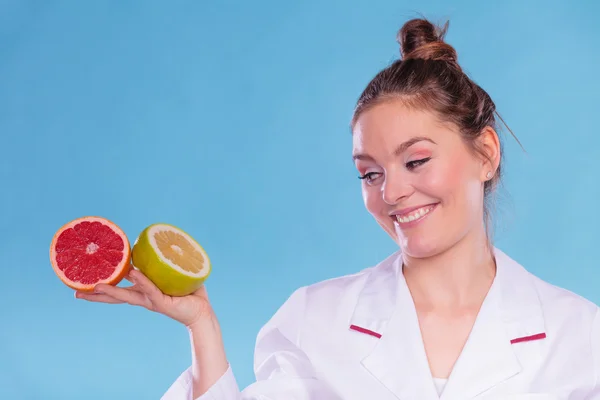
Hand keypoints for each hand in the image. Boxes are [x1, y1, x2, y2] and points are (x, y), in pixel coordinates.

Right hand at [75, 267, 213, 326]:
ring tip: (95, 286)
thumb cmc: (187, 292)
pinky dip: (141, 282)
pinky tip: (132, 273)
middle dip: (96, 295)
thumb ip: (161, 263)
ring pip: (128, 295)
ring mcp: (152, 301)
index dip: (103, 285)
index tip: (85, 281)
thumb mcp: (171, 275)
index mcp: (143, 292)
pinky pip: (151, 290)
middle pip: (116, 296)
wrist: (202, 311)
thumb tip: (157, 243)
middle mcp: (144, 298)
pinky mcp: (163, 302)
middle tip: (76, 292)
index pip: (119, 288)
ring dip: (112, 290)